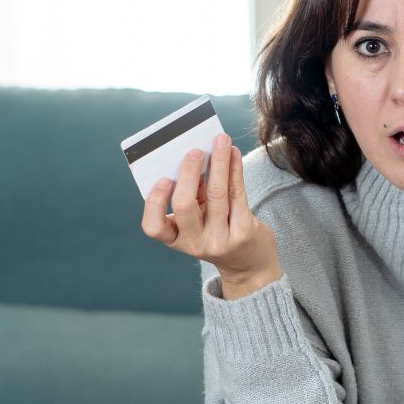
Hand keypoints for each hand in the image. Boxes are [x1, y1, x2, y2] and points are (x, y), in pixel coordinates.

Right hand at [141, 134, 282, 298]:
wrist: (249, 263)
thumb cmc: (217, 231)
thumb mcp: (198, 220)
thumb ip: (192, 195)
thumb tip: (195, 155)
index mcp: (175, 239)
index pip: (154, 227)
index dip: (155, 203)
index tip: (163, 179)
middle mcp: (195, 244)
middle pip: (185, 207)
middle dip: (189, 173)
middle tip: (195, 150)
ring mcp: (220, 240)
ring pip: (217, 195)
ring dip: (219, 162)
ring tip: (221, 141)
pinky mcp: (244, 233)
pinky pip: (237, 194)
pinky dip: (235, 169)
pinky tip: (234, 154)